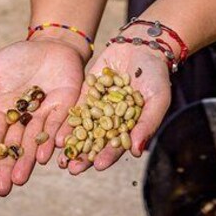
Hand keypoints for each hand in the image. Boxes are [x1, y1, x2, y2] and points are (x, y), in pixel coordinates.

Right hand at [0, 38, 85, 195]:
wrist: (53, 45)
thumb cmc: (20, 56)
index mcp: (6, 111)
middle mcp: (26, 119)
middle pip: (16, 146)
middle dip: (9, 168)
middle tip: (2, 190)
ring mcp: (47, 115)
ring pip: (37, 141)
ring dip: (29, 160)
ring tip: (21, 179)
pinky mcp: (67, 107)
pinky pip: (61, 124)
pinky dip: (56, 137)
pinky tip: (51, 152)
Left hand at [57, 42, 171, 174]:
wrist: (142, 46)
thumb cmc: (156, 76)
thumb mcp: (158, 100)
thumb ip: (148, 125)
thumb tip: (137, 152)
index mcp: (129, 127)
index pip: (118, 145)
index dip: (108, 155)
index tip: (98, 165)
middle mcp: (112, 121)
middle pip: (96, 142)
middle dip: (84, 156)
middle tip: (72, 169)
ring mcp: (98, 108)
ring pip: (83, 129)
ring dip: (72, 144)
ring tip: (60, 157)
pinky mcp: (86, 94)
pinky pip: (75, 110)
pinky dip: (66, 122)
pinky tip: (57, 133)